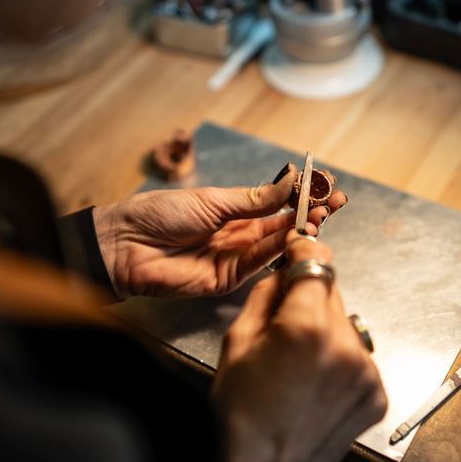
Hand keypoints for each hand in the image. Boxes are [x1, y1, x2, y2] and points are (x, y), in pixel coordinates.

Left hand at [92, 164, 346, 297]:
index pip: (276, 203)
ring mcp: (234, 258)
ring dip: (298, 232)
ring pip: (275, 245)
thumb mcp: (213, 199)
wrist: (127, 244)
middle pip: (281, 226)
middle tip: (333, 204)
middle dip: (308, 214)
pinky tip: (296, 237)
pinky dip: (278, 251)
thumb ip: (254, 198)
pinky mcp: (228, 280)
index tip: (325, 186)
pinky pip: (258, 264)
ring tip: (320, 217)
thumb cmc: (162, 213)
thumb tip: (289, 182)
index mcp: (233, 210)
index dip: (300, 196)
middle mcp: (238, 234)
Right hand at [212, 232, 387, 461]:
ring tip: (300, 361)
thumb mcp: (237, 342)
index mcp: (306, 328)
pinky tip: (316, 379)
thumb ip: (265, 295)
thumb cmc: (243, 413)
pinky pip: (358, 355)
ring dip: (325, 329)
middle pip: (332, 292)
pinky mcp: (377, 392)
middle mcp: (345, 346)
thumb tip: (284, 271)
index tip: (300, 244)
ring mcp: (367, 371)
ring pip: (345, 324)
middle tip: (286, 321)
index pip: (317, 262)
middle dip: (310, 296)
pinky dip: (339, 358)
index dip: (306, 248)